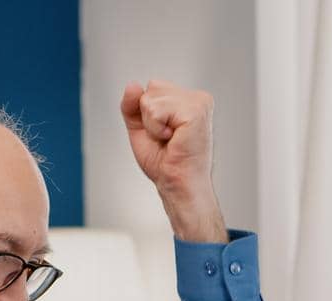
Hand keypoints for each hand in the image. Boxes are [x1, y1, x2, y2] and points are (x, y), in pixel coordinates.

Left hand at [119, 80, 226, 242]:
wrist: (177, 184)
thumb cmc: (166, 162)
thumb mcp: (141, 128)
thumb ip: (132, 105)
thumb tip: (133, 85)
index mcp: (189, 100)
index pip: (154, 86)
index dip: (147, 113)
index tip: (164, 134)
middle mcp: (197, 98)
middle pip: (152, 87)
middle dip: (148, 117)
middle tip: (166, 138)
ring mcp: (199, 103)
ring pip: (151, 98)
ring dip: (152, 125)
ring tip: (170, 139)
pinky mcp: (195, 111)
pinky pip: (156, 110)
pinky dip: (156, 129)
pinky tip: (173, 139)